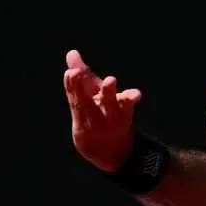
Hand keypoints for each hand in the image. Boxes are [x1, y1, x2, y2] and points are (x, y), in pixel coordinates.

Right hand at [63, 50, 142, 172]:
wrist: (112, 153)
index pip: (74, 100)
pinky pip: (128, 107)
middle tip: (78, 73)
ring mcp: (111, 118)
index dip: (71, 86)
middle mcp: (95, 117)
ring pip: (108, 105)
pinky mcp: (126, 115)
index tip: (70, 72)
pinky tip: (136, 94)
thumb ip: (80, 78)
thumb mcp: (86, 101)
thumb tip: (72, 52)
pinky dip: (131, 98)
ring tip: (109, 80)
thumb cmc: (95, 119)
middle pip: (87, 103)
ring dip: (108, 93)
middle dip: (82, 88)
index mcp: (82, 114)